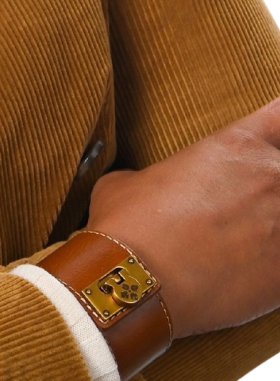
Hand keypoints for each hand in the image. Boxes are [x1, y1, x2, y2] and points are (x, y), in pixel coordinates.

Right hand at [87, 97, 279, 338]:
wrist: (137, 283)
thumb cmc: (131, 227)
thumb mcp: (133, 180)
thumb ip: (159, 176)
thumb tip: (149, 188)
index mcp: (236, 144)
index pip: (279, 115)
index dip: (274, 126)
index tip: (266, 142)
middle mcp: (271, 177)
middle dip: (269, 185)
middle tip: (246, 207)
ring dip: (271, 225)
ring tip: (247, 241)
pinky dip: (273, 265)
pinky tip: (252, 271)